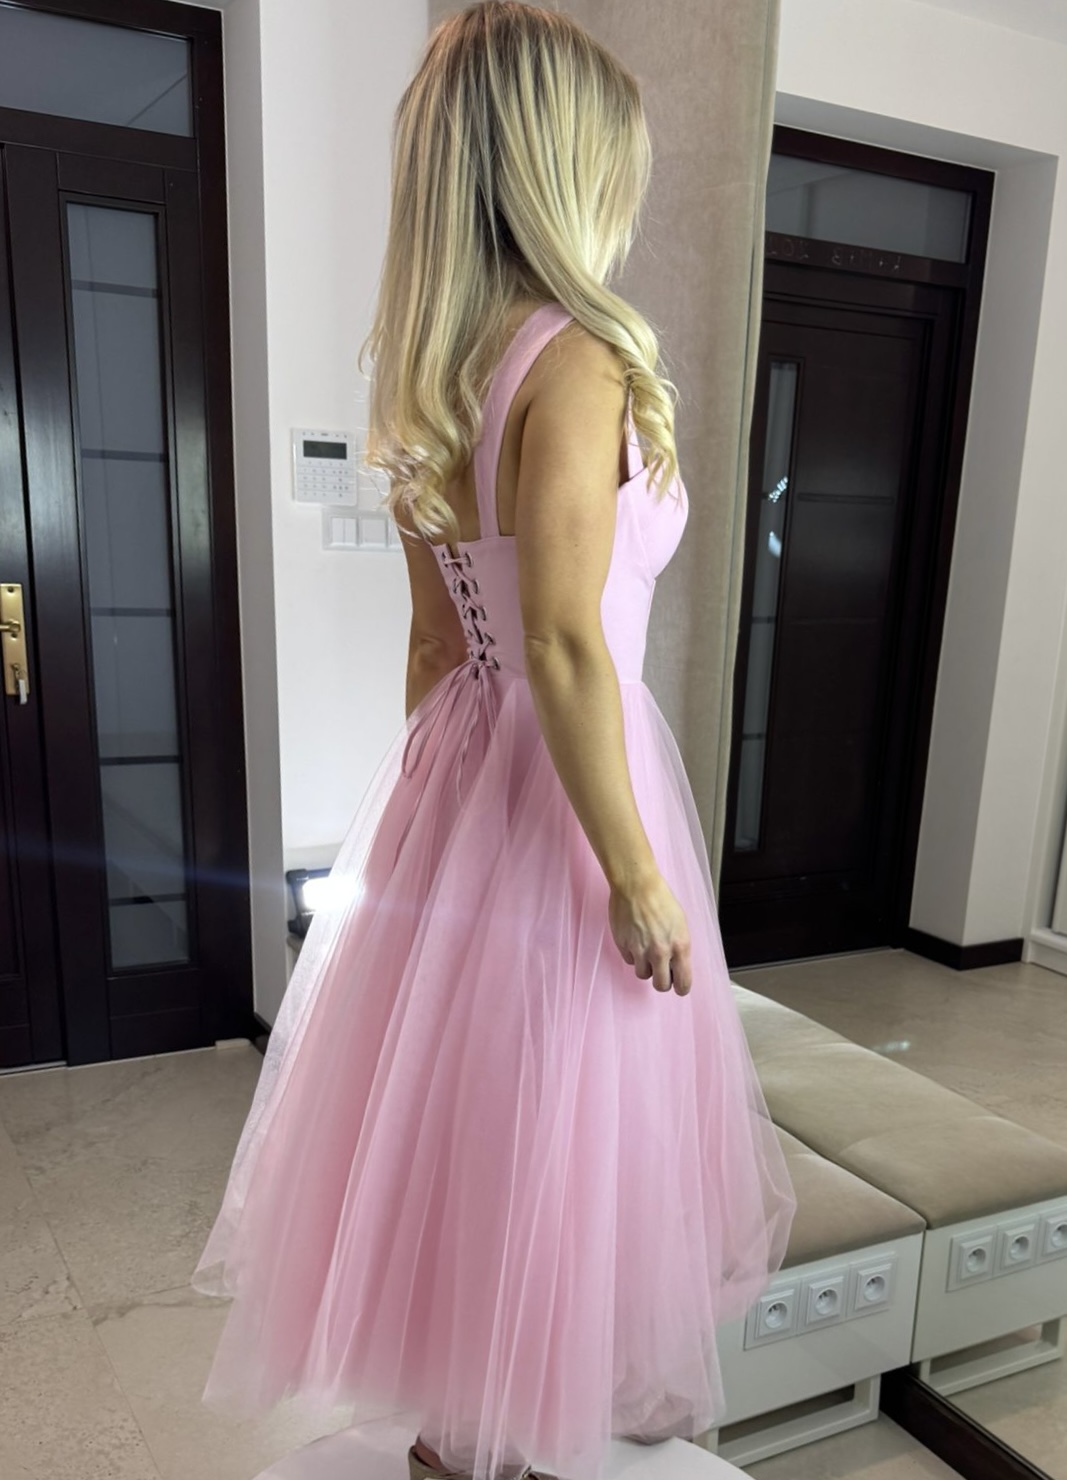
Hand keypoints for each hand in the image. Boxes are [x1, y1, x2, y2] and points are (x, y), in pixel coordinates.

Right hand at [608, 870, 692, 995]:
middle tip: (661, 972)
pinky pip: (630, 960)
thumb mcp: (680, 924)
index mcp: (680, 946)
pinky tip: (635, 939)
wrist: (637, 885)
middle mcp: (661, 952)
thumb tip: (676, 966)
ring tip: (646, 950)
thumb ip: (680, 948)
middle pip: (661, 985)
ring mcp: (640, 950)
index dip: (681, 987)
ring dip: (645, 966)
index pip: (683, 983)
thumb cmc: (660, 899)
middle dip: (662, 981)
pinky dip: (633, 954)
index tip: (678, 986)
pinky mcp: (624, 946)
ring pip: (643, 974)